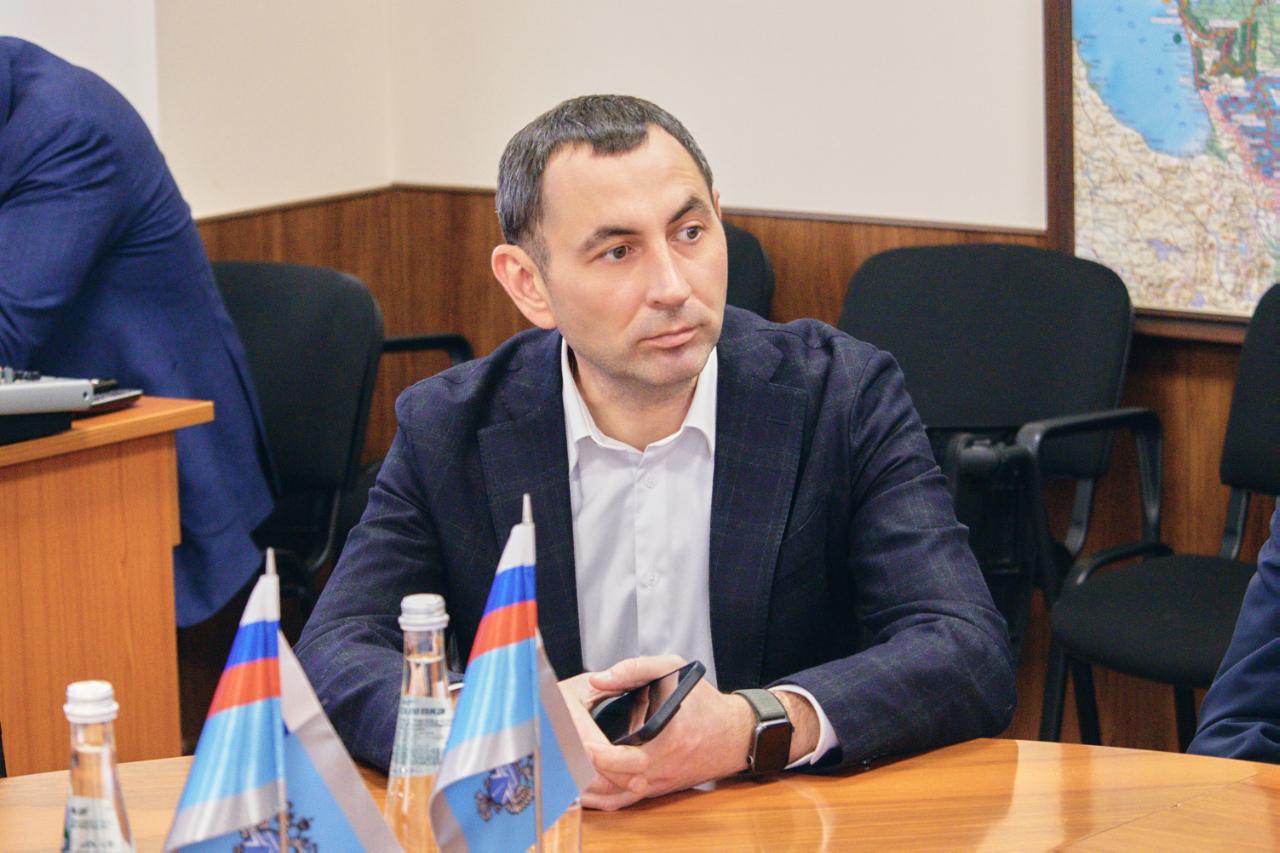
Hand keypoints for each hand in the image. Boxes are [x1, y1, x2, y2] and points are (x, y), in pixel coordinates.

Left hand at [574, 655, 756, 809]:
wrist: (733, 734)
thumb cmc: (704, 702)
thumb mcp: (674, 670)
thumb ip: (636, 669)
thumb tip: (600, 679)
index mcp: (667, 738)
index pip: (627, 758)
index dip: (600, 754)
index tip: (583, 741)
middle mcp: (662, 766)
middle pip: (617, 781)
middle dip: (588, 770)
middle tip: (568, 752)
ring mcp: (659, 781)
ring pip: (618, 795)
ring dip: (591, 786)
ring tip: (568, 769)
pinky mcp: (657, 788)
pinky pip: (626, 800)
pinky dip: (604, 798)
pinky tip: (585, 787)